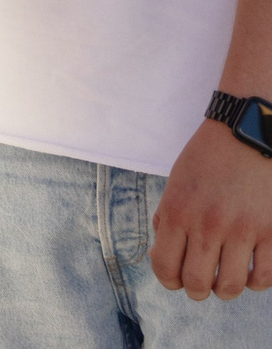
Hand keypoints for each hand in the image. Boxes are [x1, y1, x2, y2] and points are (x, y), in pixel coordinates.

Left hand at [153, 117, 271, 297]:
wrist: (247, 134)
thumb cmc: (208, 158)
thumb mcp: (176, 183)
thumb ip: (168, 217)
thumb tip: (165, 251)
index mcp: (177, 211)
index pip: (166, 266)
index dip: (169, 281)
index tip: (175, 280)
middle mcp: (207, 225)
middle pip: (197, 283)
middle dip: (196, 291)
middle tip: (201, 287)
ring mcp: (242, 230)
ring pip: (231, 286)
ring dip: (226, 290)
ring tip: (226, 283)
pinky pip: (265, 277)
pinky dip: (257, 282)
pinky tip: (252, 272)